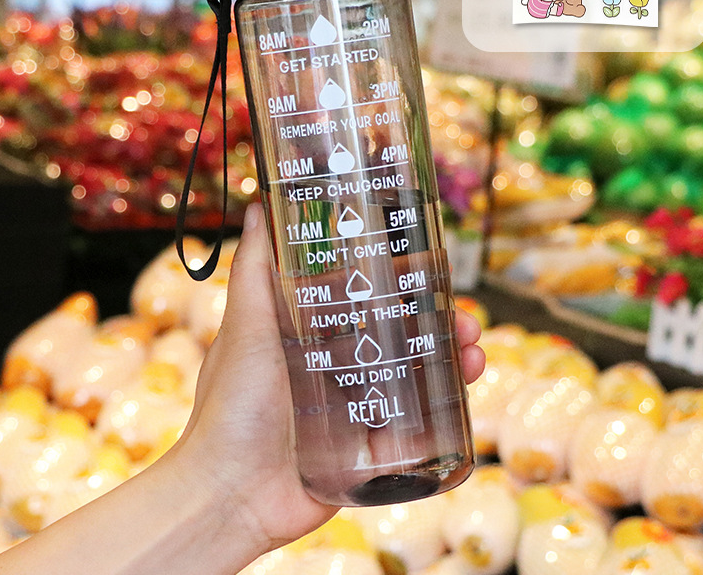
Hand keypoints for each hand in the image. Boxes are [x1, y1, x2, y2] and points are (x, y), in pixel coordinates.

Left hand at [174, 203, 485, 559]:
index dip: (399, 282)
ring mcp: (356, 409)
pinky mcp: (369, 448)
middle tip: (464, 313)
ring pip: (415, 374)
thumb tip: (259, 206)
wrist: (230, 496)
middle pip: (399, 335)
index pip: (364, 298)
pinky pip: (416, 423)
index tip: (428, 265)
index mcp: (311, 336)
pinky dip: (445, 404)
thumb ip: (253, 270)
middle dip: (437, 321)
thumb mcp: (245, 327)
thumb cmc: (231, 406)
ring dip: (449, 356)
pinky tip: (464, 384)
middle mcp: (337, 367)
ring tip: (472, 347)